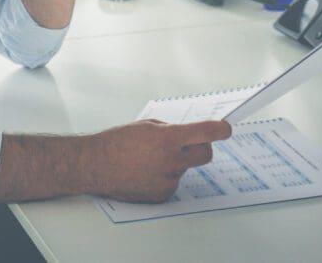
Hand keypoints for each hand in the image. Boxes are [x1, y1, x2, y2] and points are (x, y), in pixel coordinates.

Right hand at [88, 120, 230, 202]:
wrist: (96, 165)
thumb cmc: (115, 143)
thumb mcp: (145, 126)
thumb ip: (169, 130)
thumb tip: (186, 135)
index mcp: (167, 139)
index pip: (205, 133)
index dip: (220, 130)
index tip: (225, 129)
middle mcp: (171, 161)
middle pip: (205, 154)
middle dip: (202, 147)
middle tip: (191, 143)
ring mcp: (168, 180)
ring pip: (185, 168)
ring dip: (175, 162)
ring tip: (148, 160)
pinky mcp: (163, 195)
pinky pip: (173, 182)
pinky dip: (164, 177)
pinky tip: (145, 172)